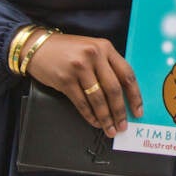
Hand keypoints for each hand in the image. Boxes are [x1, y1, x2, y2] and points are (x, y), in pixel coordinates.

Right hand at [24, 32, 142, 138]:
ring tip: (110, 129)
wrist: (38, 47)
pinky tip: (95, 122)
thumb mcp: (91, 50)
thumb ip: (107, 65)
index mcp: (105, 47)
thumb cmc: (68, 50)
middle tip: (123, 126)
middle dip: (120, 111)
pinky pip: (82, 103)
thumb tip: (123, 95)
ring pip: (98, 99)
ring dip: (105, 118)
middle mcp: (94, 55)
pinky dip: (90, 116)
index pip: (127, 74)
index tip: (138, 111)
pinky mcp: (65, 79)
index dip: (135, 96)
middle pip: (113, 89)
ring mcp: (79, 67)